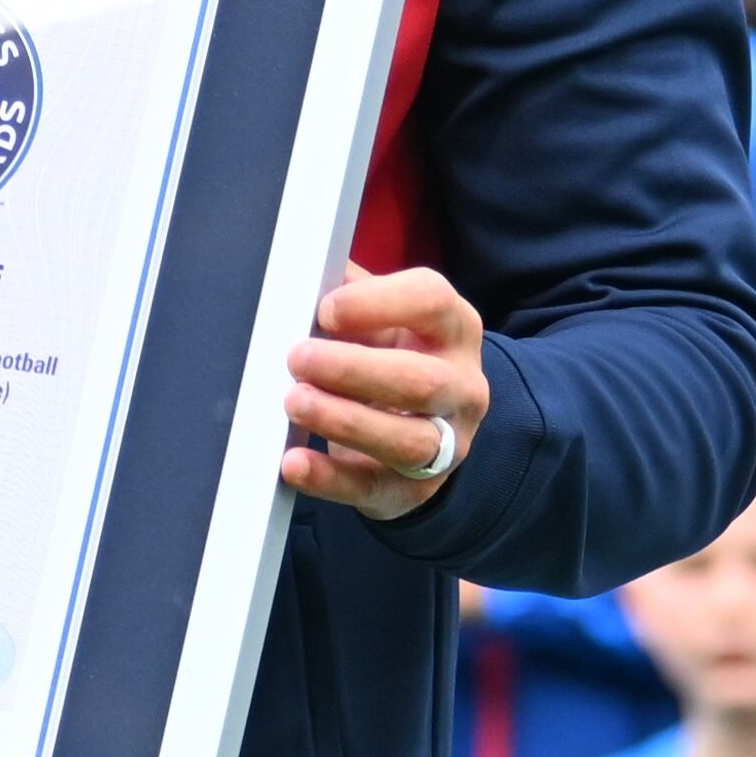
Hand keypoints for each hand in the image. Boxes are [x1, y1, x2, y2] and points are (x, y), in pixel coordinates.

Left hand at [283, 266, 486, 518]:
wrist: (427, 435)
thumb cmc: (394, 362)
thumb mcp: (386, 323)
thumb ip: (353, 294)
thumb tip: (303, 266)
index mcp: (454, 329)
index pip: (432, 302)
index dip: (378, 303)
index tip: (326, 310)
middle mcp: (461, 387)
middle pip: (421, 379)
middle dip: (353, 368)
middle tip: (297, 358)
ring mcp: (445, 444)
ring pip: (406, 439)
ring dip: (344, 420)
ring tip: (294, 401)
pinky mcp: (411, 489)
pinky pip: (371, 487)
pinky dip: (328, 477)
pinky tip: (294, 462)